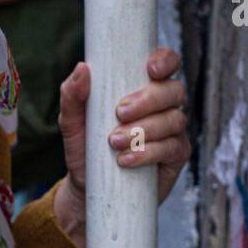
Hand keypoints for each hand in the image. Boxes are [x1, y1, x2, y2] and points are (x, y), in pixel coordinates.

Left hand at [54, 48, 191, 239]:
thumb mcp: (72, 122)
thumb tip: (82, 68)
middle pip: (173, 90)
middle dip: (148, 100)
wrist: (88, 188)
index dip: (165, 60)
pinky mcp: (175, 156)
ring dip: (144, 129)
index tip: (150, 69)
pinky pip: (173, 148)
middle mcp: (162, 105)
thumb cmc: (84, 148)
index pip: (165, 63)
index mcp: (142, 87)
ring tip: (114, 142)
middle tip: (120, 112)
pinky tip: (126, 160)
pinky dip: (148, 152)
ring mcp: (172, 131)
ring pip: (174, 119)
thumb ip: (72, 96)